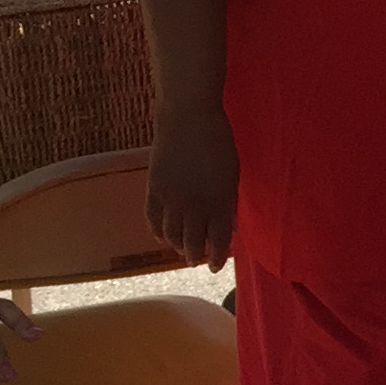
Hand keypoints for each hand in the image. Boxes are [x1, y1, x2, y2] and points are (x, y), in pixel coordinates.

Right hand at [148, 109, 239, 270]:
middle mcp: (194, 204)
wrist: (188, 118)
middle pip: (192, 242)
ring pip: (171, 235)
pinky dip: (158, 233)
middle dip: (196, 256)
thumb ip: (228, 202)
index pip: (217, 240)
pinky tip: (163, 237)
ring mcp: (171, 198)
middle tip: (198, 261)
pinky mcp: (153, 189)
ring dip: (178, 247)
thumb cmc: (219, 142)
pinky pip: (153, 220)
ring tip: (183, 251)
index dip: (216, 257)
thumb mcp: (232, 174)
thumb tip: (227, 229)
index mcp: (219, 200)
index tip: (216, 267)